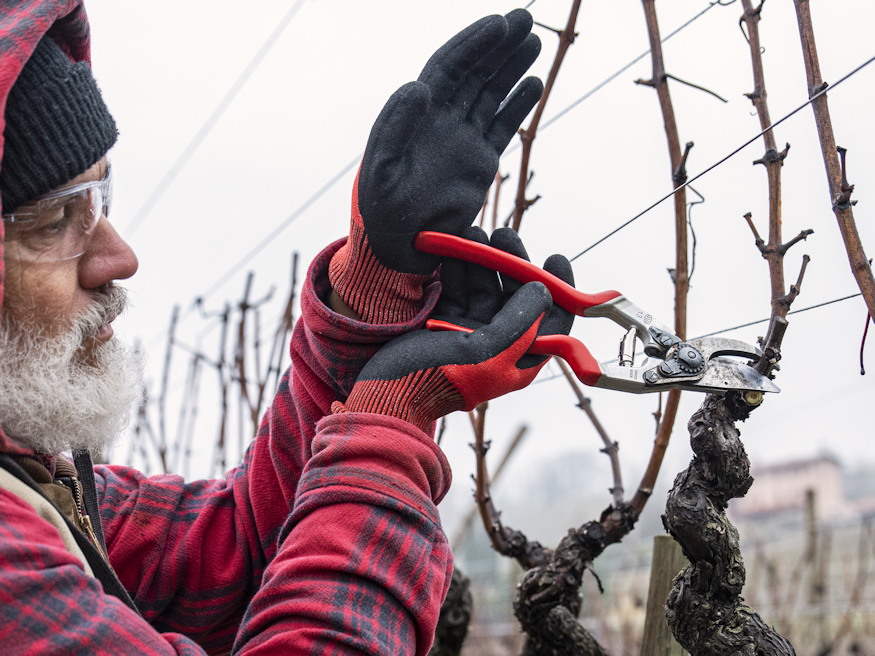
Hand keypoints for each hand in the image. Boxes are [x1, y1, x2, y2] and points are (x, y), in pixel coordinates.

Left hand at [329, 10, 542, 322]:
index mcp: (416, 116)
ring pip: (491, 94)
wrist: (399, 247)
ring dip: (511, 67)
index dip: (472, 44)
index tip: (498, 25)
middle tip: (526, 19)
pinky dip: (518, 105)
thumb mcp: (380, 171)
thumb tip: (418, 86)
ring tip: (535, 43)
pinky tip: (535, 83)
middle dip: (498, 45)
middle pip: (473, 73)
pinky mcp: (479, 162)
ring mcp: (462, 139)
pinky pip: (502, 126)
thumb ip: (395, 128)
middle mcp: (440, 120)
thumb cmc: (381, 211)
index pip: (448, 69)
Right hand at [334, 227, 575, 431]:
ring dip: (480, 261)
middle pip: (516, 297)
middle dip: (511, 265)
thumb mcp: (487, 351)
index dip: (559, 290)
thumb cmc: (440, 378)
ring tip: (472, 233)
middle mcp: (500, 345)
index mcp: (519, 360)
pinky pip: (459, 290)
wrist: (388, 392)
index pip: (552, 322)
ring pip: (485, 289)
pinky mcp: (446, 323)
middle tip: (503, 234)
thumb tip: (543, 290)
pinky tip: (453, 248)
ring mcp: (472, 333)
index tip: (554, 257)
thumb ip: (519, 321)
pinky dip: (457, 270)